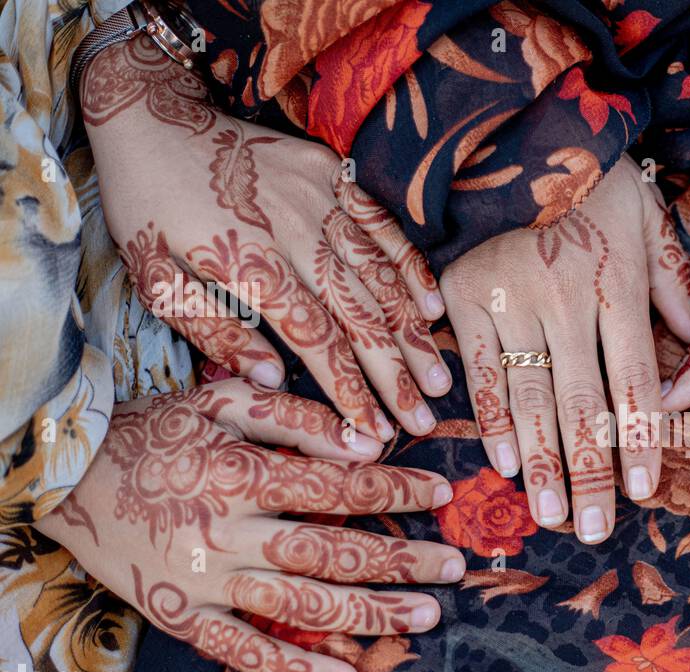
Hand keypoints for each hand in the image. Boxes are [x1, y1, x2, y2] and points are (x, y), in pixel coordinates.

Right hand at [34, 379, 463, 671]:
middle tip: (455, 569)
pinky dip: (295, 670)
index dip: (396, 491)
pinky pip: (244, 652)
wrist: (62, 476)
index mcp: (241, 472)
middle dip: (403, 562)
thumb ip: (292, 418)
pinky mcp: (183, 617)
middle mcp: (229, 531)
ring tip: (427, 619)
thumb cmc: (150, 433)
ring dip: (370, 615)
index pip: (338, 487)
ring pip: (302, 606)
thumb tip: (366, 441)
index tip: (442, 494)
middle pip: (333, 552)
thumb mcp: (215, 401)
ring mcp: (207, 581)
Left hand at [83, 35, 449, 440]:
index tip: (374, 433)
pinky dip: (410, 268)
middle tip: (423, 419)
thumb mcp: (154, 277)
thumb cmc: (148, 206)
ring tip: (439, 377)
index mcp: (248, 263)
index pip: (315, 341)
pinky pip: (382, 225)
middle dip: (395, 375)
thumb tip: (270, 379)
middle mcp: (293, 231)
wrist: (152, 116)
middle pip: (358, 316)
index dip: (349, 391)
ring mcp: (318, 198)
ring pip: (379, 277)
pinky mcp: (331, 173)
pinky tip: (432, 307)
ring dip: (413, 333)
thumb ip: (214, 330)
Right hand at [439, 155, 689, 542]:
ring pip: (529, 397)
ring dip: (542, 462)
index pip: (633, 378)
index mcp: (615, 283)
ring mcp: (510, 301)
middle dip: (591, 471)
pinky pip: (480, 370)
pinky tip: (502, 465)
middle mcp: (564, 300)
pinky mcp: (464, 296)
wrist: (503, 124)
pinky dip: (490, 420)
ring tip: (553, 514)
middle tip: (596, 529)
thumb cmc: (588, 173)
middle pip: (581, 403)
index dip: (639, 438)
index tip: (645, 492)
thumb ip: (672, 282)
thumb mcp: (645, 214)